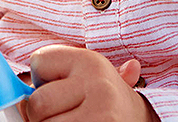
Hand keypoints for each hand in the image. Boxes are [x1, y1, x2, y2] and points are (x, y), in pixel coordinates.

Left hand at [21, 45, 158, 121]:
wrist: (140, 120)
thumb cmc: (104, 102)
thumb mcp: (89, 79)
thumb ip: (62, 76)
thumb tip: (60, 89)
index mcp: (91, 61)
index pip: (38, 62)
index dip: (42, 79)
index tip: (60, 88)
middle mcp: (98, 85)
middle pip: (37, 102)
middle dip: (43, 112)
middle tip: (65, 111)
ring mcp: (99, 114)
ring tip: (76, 120)